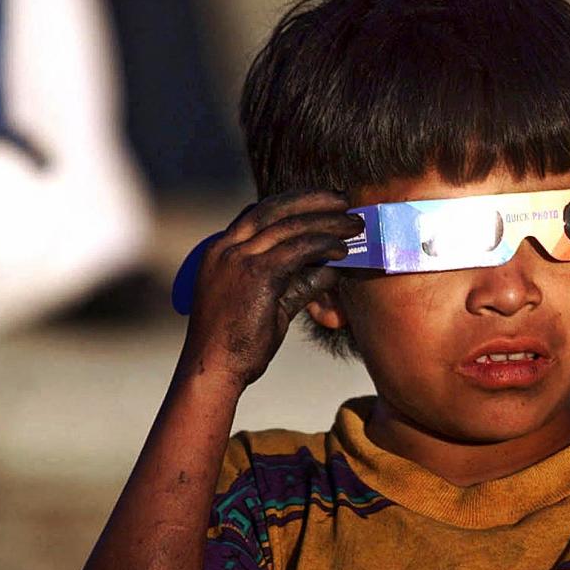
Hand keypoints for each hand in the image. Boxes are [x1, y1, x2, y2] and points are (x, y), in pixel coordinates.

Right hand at [179, 190, 362, 387]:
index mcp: (219, 251)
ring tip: (355, 224)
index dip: (291, 202)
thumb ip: (294, 283)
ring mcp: (239, 259)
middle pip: (274, 208)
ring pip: (290, 226)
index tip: (320, 201)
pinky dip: (324, 245)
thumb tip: (328, 269)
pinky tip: (343, 249)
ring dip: (327, 221)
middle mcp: (226, 248)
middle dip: (312, 200)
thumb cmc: (236, 345)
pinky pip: (298, 250)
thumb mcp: (266, 305)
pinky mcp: (257, 275)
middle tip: (343, 200)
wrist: (214, 370)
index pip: (258, 212)